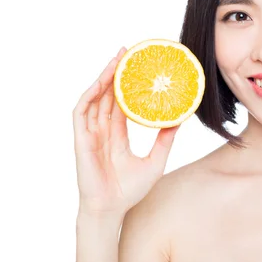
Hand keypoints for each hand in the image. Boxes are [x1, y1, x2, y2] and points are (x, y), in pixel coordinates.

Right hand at [72, 47, 179, 216]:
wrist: (111, 209)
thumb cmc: (130, 191)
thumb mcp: (155, 160)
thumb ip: (165, 140)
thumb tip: (180, 120)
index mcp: (117, 135)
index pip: (120, 103)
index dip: (127, 84)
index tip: (137, 67)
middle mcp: (102, 131)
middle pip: (107, 95)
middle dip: (114, 72)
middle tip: (126, 51)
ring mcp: (90, 134)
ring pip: (95, 98)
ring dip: (103, 78)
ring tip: (116, 60)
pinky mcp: (81, 139)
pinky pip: (81, 112)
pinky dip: (89, 96)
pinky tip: (100, 83)